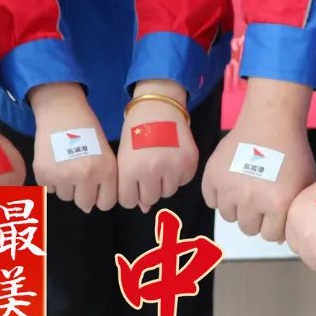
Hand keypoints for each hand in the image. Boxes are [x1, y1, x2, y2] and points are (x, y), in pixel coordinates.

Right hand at [28, 83, 116, 212]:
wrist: (62, 111)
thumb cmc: (88, 131)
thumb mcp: (106, 154)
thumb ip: (105, 181)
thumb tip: (89, 209)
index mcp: (106, 171)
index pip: (106, 204)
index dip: (101, 196)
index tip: (96, 186)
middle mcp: (86, 176)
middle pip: (84, 204)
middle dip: (82, 193)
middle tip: (78, 173)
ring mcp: (63, 176)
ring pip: (65, 197)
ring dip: (66, 185)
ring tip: (66, 163)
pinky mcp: (43, 174)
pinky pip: (48, 189)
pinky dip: (50, 179)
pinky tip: (54, 161)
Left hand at [117, 79, 197, 211]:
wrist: (159, 107)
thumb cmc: (136, 130)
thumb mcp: (125, 156)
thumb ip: (129, 183)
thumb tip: (144, 208)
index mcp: (130, 169)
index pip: (128, 201)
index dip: (130, 194)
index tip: (132, 184)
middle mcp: (152, 171)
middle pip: (150, 199)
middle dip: (147, 189)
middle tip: (148, 171)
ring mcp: (173, 167)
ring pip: (168, 192)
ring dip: (164, 182)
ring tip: (160, 162)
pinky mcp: (190, 163)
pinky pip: (183, 181)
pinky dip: (178, 174)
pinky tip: (172, 158)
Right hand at [202, 79, 315, 240]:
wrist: (270, 122)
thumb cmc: (291, 151)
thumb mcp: (305, 184)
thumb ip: (295, 212)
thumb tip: (282, 237)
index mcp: (278, 203)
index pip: (271, 236)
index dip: (275, 225)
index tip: (276, 212)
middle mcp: (252, 199)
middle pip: (248, 229)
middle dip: (256, 218)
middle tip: (260, 199)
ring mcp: (229, 187)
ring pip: (229, 216)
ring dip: (238, 207)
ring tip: (247, 189)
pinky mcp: (213, 176)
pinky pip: (211, 200)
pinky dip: (219, 195)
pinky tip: (232, 183)